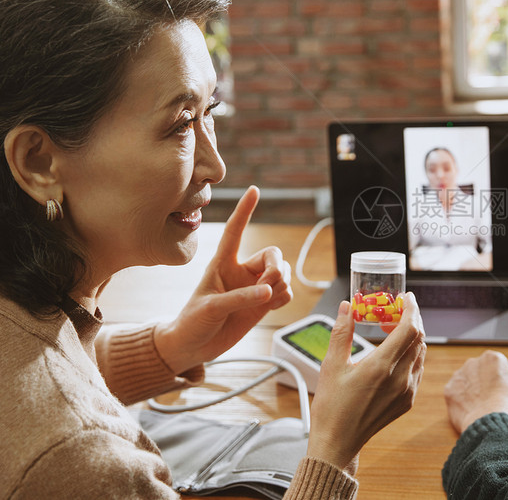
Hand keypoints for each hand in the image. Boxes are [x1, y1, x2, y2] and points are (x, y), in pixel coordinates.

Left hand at [155, 186, 292, 372]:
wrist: (193, 348)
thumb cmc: (192, 323)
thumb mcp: (210, 308)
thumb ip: (239, 299)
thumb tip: (268, 293)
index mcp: (221, 263)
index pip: (235, 231)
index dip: (244, 210)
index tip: (254, 190)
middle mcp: (241, 271)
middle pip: (272, 253)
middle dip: (277, 267)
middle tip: (268, 285)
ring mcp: (254, 287)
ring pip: (282, 272)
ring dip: (282, 283)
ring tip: (267, 300)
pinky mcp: (263, 304)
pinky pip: (286, 292)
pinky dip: (285, 297)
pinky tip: (270, 307)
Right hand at [306, 292, 425, 472]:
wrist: (338, 442)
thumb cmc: (331, 406)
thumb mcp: (331, 365)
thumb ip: (342, 332)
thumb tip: (346, 307)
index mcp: (381, 367)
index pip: (409, 329)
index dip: (411, 309)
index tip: (406, 298)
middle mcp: (400, 378)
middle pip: (418, 338)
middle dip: (410, 319)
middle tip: (394, 311)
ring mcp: (407, 391)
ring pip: (420, 354)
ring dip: (411, 337)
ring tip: (392, 330)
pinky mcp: (408, 401)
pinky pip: (418, 370)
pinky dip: (412, 355)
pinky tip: (394, 354)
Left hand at [444, 350, 507, 433]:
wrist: (491, 425)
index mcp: (493, 358)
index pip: (499, 366)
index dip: (504, 380)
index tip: (507, 393)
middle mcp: (473, 363)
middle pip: (482, 372)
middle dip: (487, 384)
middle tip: (495, 401)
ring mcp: (458, 377)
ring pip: (468, 383)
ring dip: (474, 392)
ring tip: (484, 408)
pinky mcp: (449, 393)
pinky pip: (458, 396)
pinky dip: (464, 403)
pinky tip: (474, 412)